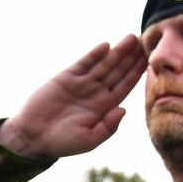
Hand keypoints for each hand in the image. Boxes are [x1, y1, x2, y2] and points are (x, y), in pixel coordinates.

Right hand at [0, 35, 146, 158]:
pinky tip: (106, 46)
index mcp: (103, 107)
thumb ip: (108, 127)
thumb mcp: (88, 140)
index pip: (125, 86)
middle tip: (147, 42)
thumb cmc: (61, 143)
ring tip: (131, 38)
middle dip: (131, 58)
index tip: (151, 62)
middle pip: (118, 71)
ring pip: (104, 64)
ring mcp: (81, 84)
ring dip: (117, 52)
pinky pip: (83, 63)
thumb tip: (124, 109)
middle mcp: (95, 93)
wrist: (31, 137)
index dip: (137, 74)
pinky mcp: (65, 78)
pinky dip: (94, 55)